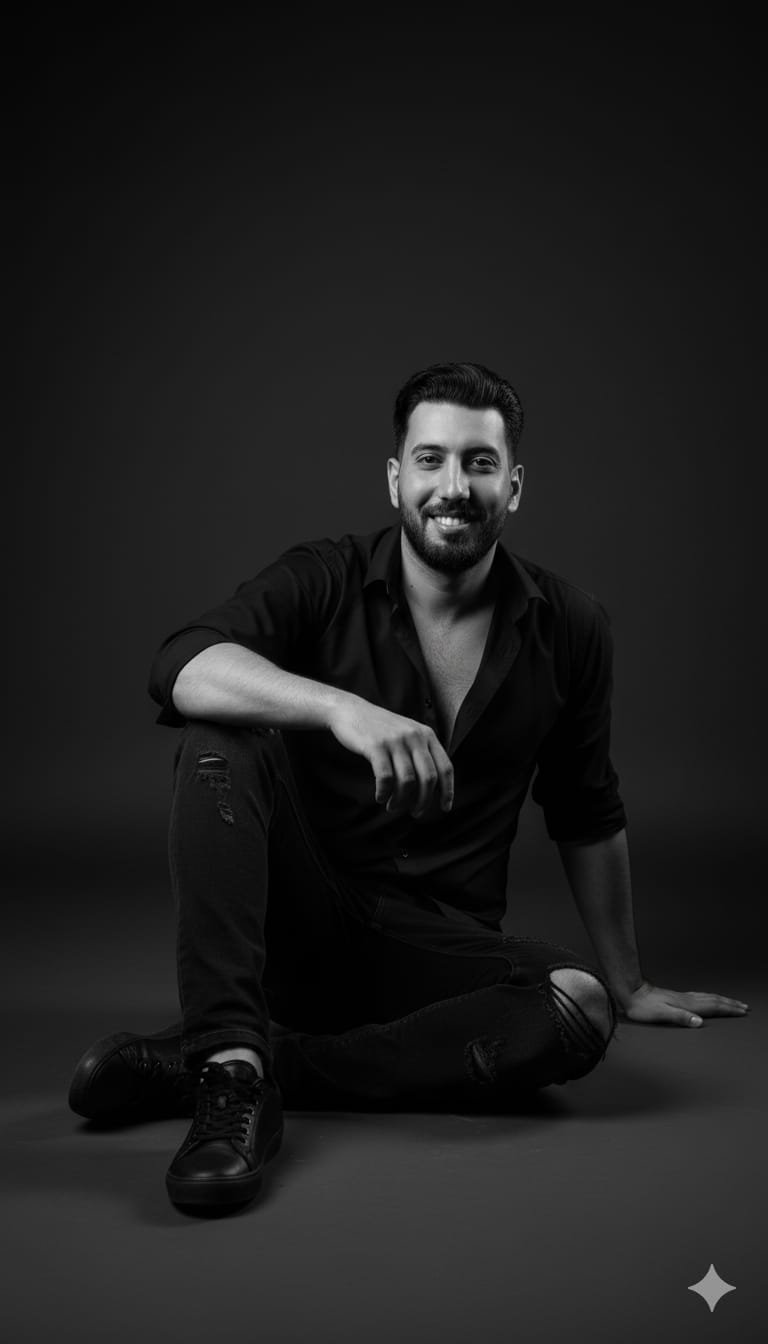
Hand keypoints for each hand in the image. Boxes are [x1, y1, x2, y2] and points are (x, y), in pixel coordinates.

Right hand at [328, 693, 453, 816]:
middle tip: (415, 813)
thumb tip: (431, 788)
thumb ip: (421, 752)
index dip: (447, 791)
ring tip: (393, 807)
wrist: (350, 710)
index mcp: (427, 735)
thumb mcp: (407, 733)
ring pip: (407, 781)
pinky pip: (386, 778)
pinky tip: (380, 797)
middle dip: (423, 801)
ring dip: (401, 800)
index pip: (445, 767)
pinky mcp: (376, 746)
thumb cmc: (380, 729)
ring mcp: (395, 740)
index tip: (445, 808)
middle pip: (428, 778)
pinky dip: (384, 793)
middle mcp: (414, 736)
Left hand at [617, 980, 749, 1026]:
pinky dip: (710, 998)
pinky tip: (707, 999)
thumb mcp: (660, 1014)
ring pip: (707, 997)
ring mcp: (681, 997)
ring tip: (732, 1002)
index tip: (742, 1011)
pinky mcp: (676, 997)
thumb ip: (680, 1018)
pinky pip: (699, 997)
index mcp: (686, 1005)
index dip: (728, 1010)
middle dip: (730, 1004)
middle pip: (714, 1000)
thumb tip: (699, 1022)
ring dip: (722, 1000)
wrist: (630, 991)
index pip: (713, 1007)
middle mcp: (686, 999)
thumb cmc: (642, 1006)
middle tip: (744, 1007)